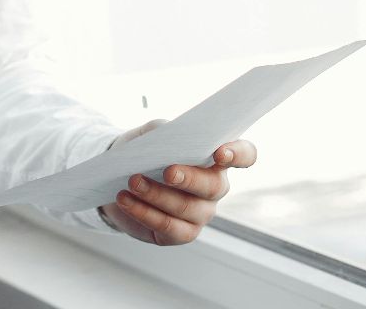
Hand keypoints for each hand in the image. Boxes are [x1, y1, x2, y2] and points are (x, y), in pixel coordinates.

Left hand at [98, 119, 258, 245]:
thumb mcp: (154, 133)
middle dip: (190, 178)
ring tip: (133, 182)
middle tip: (167, 172)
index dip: (238, 154)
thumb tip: (172, 140)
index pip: (245, 155)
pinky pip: (168, 226)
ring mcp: (201, 213)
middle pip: (214, 186)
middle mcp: (215, 187)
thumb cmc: (145, 151)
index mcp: (217, 158)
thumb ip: (167, 132)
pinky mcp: (182, 233)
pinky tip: (125, 200)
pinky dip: (144, 212)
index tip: (220, 153)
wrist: (119, 177)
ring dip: (157, 194)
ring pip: (186, 207)